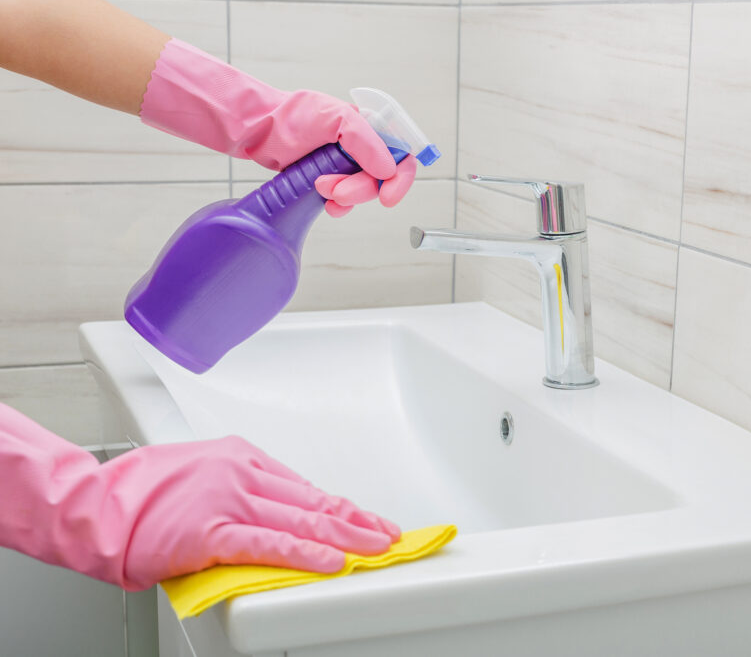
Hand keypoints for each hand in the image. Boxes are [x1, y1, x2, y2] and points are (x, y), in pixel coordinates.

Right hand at [118, 436, 400, 589]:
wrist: (94, 506)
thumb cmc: (142, 493)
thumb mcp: (204, 474)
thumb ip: (245, 490)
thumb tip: (284, 516)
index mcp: (242, 457)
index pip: (306, 487)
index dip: (343, 507)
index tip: (370, 518)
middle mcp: (242, 473)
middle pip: (313, 500)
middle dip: (357, 519)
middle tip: (390, 533)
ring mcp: (228, 500)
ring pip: (300, 519)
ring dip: (346, 535)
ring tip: (377, 547)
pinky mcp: (210, 531)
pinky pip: (269, 544)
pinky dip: (305, 553)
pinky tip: (331, 560)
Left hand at [139, 38, 417, 212]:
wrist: (258, 130)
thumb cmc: (293, 116)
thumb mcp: (336, 117)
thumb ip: (366, 141)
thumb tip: (389, 168)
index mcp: (369, 128)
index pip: (402, 154)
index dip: (400, 177)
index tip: (388, 195)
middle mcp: (362, 147)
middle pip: (381, 179)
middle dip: (361, 188)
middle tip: (338, 190)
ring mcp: (346, 165)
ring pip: (363, 192)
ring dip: (345, 195)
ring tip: (319, 185)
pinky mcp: (330, 180)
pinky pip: (345, 202)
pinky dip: (338, 206)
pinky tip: (325, 201)